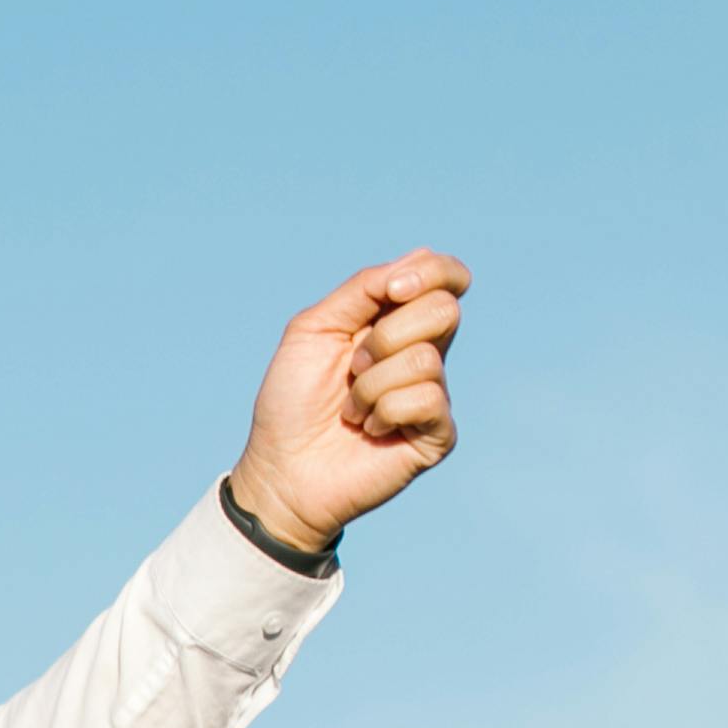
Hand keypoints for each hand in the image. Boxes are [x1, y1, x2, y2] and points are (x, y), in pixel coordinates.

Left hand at [227, 250, 468, 553]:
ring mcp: (434, 394)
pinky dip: (383, 412)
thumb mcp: (314, 328)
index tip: (391, 290)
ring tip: (351, 409)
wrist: (281, 469)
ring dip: (371, 385)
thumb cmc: (291, 400)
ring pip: (425, 360)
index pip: (446, 277)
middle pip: (444, 310)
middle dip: (385, 336)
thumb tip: (420, 257)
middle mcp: (424, 353)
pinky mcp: (438, 434)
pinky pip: (426, 399)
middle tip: (353, 367)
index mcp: (398, 322)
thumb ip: (363, 289)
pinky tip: (370, 430)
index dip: (431, 271)